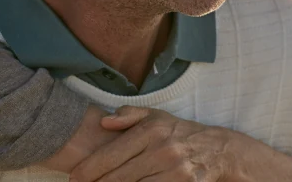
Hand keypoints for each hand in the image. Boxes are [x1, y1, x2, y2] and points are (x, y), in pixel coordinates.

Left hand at [69, 106, 236, 181]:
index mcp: (152, 131)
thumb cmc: (180, 132)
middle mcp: (162, 150)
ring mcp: (173, 170)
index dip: (88, 169)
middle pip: (117, 177)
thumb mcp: (157, 116)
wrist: (218, 149)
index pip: (111, 154)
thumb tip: (104, 122)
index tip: (73, 177)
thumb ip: (130, 115)